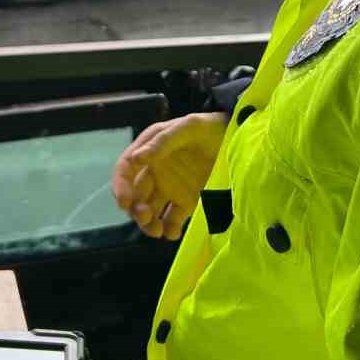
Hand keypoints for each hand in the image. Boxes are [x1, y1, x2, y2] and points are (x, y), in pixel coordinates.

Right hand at [111, 112, 228, 239]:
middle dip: (136, 210)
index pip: (125, 171)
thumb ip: (162, 142)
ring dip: (148, 224)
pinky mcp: (186, 202)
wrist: (238, 139)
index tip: (125, 203)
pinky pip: (171, 221)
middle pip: (135, 196)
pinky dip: (168, 230)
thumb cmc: (210, 127)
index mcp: (149, 151)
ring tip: (158, 230)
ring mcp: (170, 189)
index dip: (120, 187)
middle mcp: (155, 172)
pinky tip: (172, 233)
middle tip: (146, 217)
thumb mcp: (188, 127)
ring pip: (150, 211)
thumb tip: (135, 159)